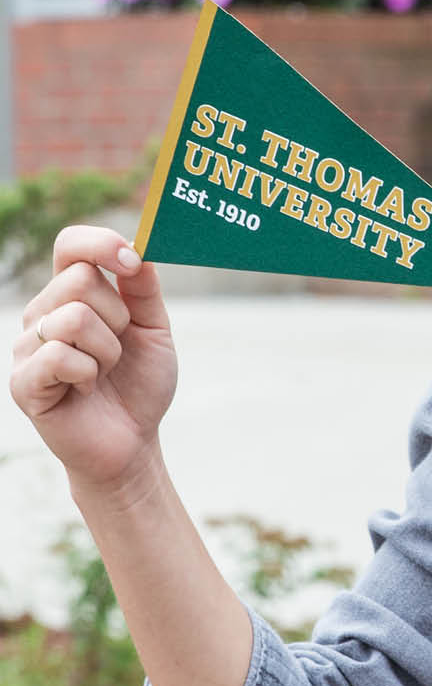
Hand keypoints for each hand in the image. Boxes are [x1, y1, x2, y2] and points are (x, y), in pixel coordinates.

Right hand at [9, 227, 177, 494]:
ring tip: (103, 372)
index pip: (70, 245)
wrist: (132, 441)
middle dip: (118, 316)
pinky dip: (89, 374)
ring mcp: (27, 346)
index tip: (132, 262)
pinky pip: (60, 356)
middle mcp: (43, 314)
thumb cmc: (139, 384)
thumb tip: (139, 247)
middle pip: (80, 280)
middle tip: (118, 349)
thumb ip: (144, 290)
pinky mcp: (23, 381)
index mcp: (72, 295)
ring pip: (74, 318)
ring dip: (108, 350)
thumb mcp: (153, 330)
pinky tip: (85, 389)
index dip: (100, 244)